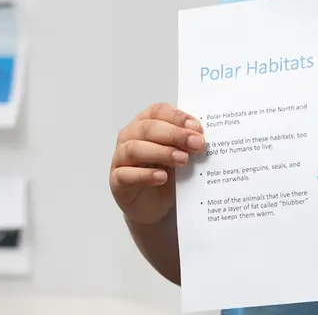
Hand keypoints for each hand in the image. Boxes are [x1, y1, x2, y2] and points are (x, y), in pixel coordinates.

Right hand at [110, 103, 205, 225]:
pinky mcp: (117, 181)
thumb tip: (200, 137)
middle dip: (175, 134)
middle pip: (148, 128)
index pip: (157, 111)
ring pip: (135, 148)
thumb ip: (187, 144)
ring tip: (182, 160)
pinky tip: (162, 177)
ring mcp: (120, 159)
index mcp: (144, 124)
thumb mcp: (180, 154)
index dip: (177, 117)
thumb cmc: (166, 174)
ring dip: (161, 152)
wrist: (155, 205)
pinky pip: (126, 174)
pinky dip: (145, 175)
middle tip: (196, 143)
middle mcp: (129, 137)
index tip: (196, 127)